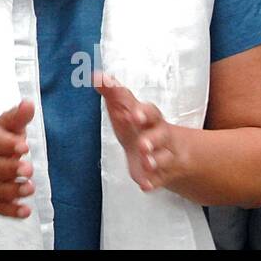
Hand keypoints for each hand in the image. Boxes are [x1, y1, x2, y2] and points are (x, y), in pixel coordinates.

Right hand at [0, 100, 35, 218]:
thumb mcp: (2, 129)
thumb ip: (17, 118)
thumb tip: (29, 103)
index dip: (9, 145)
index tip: (23, 146)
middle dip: (12, 169)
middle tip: (27, 169)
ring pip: (1, 190)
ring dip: (15, 191)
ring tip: (29, 188)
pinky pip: (1, 209)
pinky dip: (13, 212)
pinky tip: (25, 210)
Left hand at [95, 73, 182, 192]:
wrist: (164, 148)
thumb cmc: (138, 123)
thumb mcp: (126, 107)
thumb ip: (113, 93)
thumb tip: (95, 75)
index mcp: (150, 117)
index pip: (150, 112)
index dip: (143, 113)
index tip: (134, 114)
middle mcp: (160, 135)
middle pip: (161, 135)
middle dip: (152, 140)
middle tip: (143, 144)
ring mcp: (163, 154)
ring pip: (163, 158)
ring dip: (154, 160)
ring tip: (146, 162)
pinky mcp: (160, 173)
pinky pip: (159, 179)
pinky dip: (152, 182)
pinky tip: (145, 185)